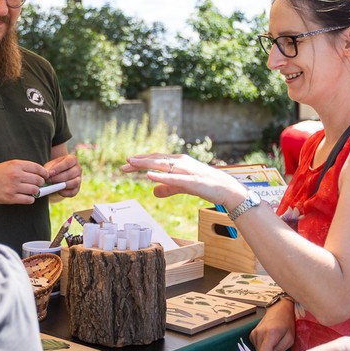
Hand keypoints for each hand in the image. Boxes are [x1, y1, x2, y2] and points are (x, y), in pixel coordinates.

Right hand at [0, 160, 48, 204]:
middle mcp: (16, 175)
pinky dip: (30, 199)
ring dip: (36, 191)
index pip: (37, 168)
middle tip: (38, 184)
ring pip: (35, 190)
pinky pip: (28, 200)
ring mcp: (13, 187)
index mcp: (16, 165)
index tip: (45, 176)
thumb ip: (23, 167)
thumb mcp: (8, 165)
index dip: (44, 173)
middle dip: (41, 183)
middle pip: (38, 180)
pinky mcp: (11, 198)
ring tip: (31, 191)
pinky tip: (27, 197)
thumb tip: (39, 173)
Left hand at [44, 153, 81, 197]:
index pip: (67, 163)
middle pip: (71, 173)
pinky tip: (58, 191)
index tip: (49, 173)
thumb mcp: (51, 165)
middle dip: (59, 178)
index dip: (58, 168)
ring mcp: (79, 178)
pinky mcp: (77, 188)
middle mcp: (78, 168)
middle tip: (49, 180)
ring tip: (53, 185)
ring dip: (62, 185)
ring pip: (74, 183)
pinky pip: (73, 192)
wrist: (59, 173)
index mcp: (73, 159)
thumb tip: (47, 174)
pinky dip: (65, 193)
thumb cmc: (54, 168)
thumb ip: (48, 169)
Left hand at [122, 153, 244, 206]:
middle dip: (139, 162)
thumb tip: (153, 191)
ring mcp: (186, 170)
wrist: (225, 189)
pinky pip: (174, 177)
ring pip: (162, 164)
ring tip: (132, 163)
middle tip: (124, 165)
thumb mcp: (182, 186)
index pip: (155, 159)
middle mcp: (181, 162)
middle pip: (156, 159)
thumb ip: (167, 188)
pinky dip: (161, 176)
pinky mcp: (192, 180)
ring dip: (146, 163)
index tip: (126, 165)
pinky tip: (150, 175)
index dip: (141, 161)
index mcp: (178, 161)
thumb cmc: (204, 185)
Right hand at [250, 299, 295, 350]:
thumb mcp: (289, 338)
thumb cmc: (287, 323)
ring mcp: (254, 333)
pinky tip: (269, 341)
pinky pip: (256, 346)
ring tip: (274, 345)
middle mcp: (259, 334)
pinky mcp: (252, 334)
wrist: (279, 309)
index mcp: (270, 334)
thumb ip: (280, 350)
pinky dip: (262, 347)